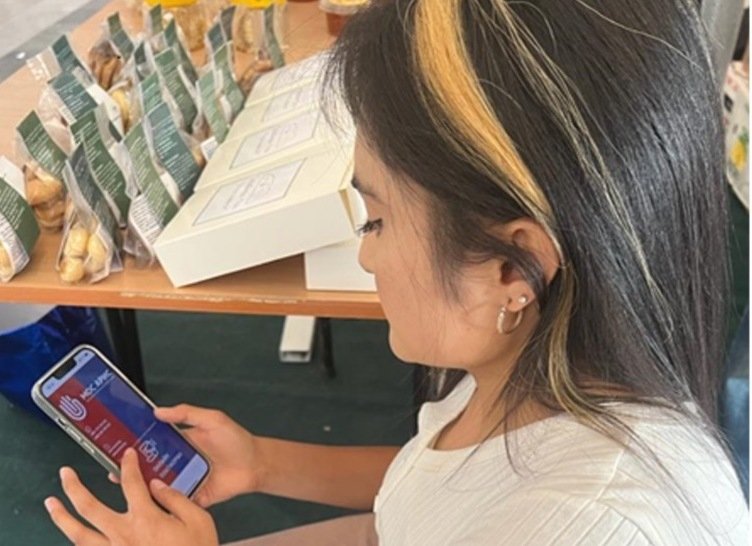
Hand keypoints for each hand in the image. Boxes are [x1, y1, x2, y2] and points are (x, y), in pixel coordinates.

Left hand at [45, 448, 217, 545]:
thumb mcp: (198, 520)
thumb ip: (176, 499)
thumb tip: (157, 484)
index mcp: (145, 519)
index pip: (131, 483)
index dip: (128, 465)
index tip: (127, 454)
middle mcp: (122, 534)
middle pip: (89, 507)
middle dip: (74, 487)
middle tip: (65, 474)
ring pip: (78, 534)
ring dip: (61, 517)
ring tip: (51, 504)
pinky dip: (77, 542)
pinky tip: (72, 536)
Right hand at [109, 404, 260, 507]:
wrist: (255, 464)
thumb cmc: (236, 440)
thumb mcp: (213, 419)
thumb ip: (187, 413)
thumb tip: (159, 411)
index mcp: (180, 441)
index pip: (151, 441)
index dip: (135, 442)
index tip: (116, 441)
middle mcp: (178, 461)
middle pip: (149, 463)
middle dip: (131, 464)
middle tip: (114, 463)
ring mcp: (183, 479)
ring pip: (156, 483)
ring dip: (142, 482)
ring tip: (124, 480)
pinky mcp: (190, 496)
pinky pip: (172, 500)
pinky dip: (161, 499)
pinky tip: (148, 497)